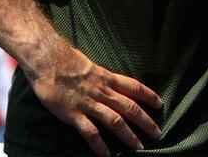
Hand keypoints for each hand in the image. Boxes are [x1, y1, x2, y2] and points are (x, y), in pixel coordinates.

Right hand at [26, 38, 162, 156]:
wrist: (48, 60)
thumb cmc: (66, 60)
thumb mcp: (90, 65)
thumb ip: (100, 77)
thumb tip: (108, 82)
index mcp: (107, 77)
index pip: (134, 87)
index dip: (148, 96)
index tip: (160, 104)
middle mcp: (102, 91)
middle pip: (129, 107)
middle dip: (145, 121)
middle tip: (157, 133)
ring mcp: (88, 103)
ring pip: (115, 121)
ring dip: (128, 135)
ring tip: (139, 148)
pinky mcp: (73, 114)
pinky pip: (90, 132)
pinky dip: (99, 145)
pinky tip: (106, 155)